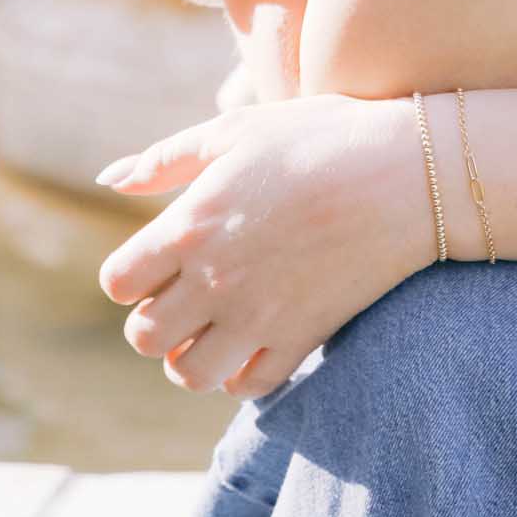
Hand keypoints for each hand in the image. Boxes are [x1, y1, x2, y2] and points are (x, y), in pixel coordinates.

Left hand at [96, 92, 433, 398]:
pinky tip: (258, 335)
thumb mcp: (237, 130)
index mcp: (191, 226)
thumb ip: (166, 158)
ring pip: (190, 374)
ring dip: (193, 354)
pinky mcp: (300, 338)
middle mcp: (215, 280)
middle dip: (156, 318)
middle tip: (187, 293)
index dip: (131, 273)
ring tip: (217, 322)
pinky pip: (248, 387)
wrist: (408, 170)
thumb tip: (108, 179)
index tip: (159, 259)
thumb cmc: (320, 136)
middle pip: (145, 337)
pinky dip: (242, 372)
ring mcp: (258, 316)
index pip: (119, 283)